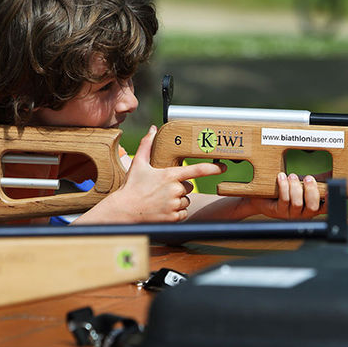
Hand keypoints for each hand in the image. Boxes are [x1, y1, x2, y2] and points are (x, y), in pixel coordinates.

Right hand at [80, 126, 224, 222]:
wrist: (124, 210)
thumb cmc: (131, 186)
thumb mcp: (139, 163)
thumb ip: (147, 144)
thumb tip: (153, 129)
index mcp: (169, 175)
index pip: (197, 170)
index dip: (213, 168)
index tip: (223, 167)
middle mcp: (174, 190)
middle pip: (189, 187)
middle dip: (180, 188)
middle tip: (163, 189)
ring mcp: (174, 205)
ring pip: (186, 200)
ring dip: (178, 200)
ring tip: (160, 200)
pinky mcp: (173, 218)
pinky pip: (183, 213)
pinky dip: (177, 212)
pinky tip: (163, 209)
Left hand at [246, 172, 325, 219]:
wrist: (263, 198)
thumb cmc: (286, 191)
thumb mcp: (301, 186)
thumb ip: (313, 182)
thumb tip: (328, 172)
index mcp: (311, 208)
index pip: (324, 208)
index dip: (329, 202)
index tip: (329, 191)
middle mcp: (302, 214)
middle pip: (312, 207)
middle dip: (311, 191)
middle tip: (309, 178)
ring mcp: (290, 214)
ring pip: (297, 203)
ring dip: (295, 187)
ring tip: (292, 176)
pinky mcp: (278, 211)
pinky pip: (284, 200)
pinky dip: (284, 186)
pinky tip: (282, 177)